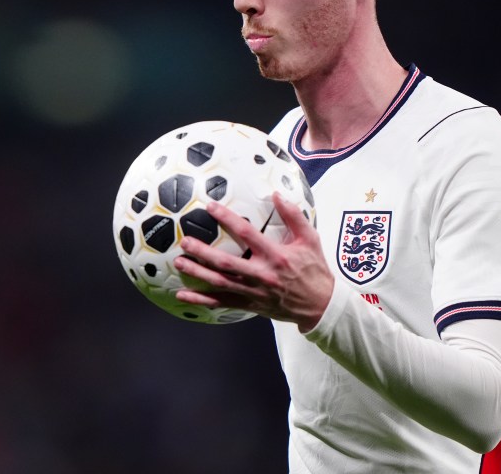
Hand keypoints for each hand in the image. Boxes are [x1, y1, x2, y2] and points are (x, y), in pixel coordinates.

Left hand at [174, 192, 334, 331]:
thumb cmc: (314, 269)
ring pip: (220, 283)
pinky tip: (183, 294)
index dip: (227, 219)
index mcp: (275, 255)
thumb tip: (277, 194)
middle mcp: (262, 275)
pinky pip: (222, 302)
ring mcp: (254, 292)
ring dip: (198, 273)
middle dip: (203, 252)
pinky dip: (201, 300)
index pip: (246, 234)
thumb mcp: (310, 239)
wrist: (321, 305)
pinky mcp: (250, 305)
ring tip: (179, 262)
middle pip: (226, 263)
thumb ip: (294, 216)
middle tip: (185, 241)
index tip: (211, 207)